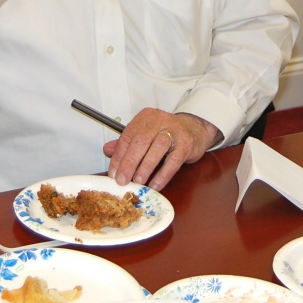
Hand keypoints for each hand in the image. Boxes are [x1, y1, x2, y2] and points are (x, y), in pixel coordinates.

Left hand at [104, 110, 221, 190]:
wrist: (195, 129)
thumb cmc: (167, 133)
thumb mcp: (146, 133)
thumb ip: (127, 142)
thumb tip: (107, 150)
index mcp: (145, 117)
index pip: (128, 136)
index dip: (118, 156)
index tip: (113, 173)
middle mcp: (159, 121)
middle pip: (141, 141)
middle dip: (129, 163)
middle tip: (122, 180)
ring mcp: (174, 131)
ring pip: (157, 148)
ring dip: (145, 167)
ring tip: (137, 181)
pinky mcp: (186, 144)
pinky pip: (174, 160)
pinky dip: (163, 174)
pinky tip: (155, 184)